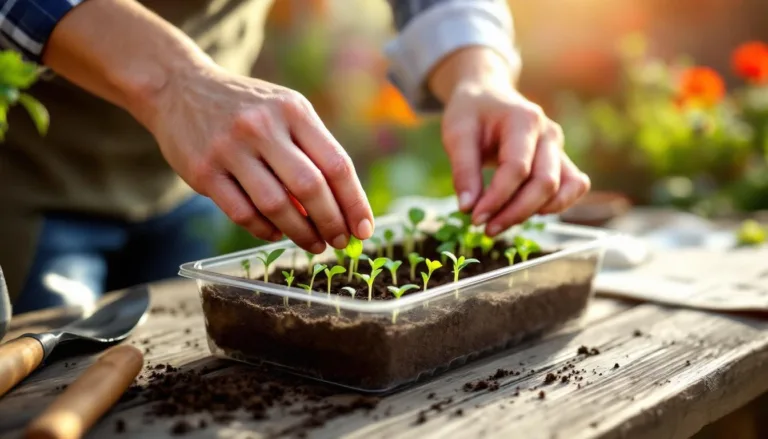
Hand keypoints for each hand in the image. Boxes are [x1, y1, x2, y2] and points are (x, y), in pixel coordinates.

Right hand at [41, 0, 373, 253]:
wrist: (179, 87)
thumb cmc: (246, 107)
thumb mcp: (284, 111)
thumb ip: (311, 151)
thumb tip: (340, 207)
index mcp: (293, 110)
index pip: (336, 164)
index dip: (354, 202)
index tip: (364, 228)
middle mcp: (263, 126)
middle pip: (310, 187)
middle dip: (331, 222)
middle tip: (339, 242)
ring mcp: (230, 148)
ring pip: (276, 204)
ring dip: (300, 232)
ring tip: (314, 244)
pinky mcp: (203, 170)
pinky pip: (242, 213)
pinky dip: (264, 230)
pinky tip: (276, 234)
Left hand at [429, 48, 589, 236]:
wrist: (488, 94)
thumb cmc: (471, 113)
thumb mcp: (457, 134)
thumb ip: (463, 170)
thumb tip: (468, 209)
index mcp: (524, 119)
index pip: (517, 168)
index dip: (496, 198)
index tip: (474, 218)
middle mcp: (549, 134)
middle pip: (545, 183)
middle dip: (515, 212)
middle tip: (485, 228)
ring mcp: (558, 147)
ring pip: (563, 189)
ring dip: (533, 213)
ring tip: (500, 223)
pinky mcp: (560, 160)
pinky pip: (573, 187)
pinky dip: (555, 206)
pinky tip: (524, 212)